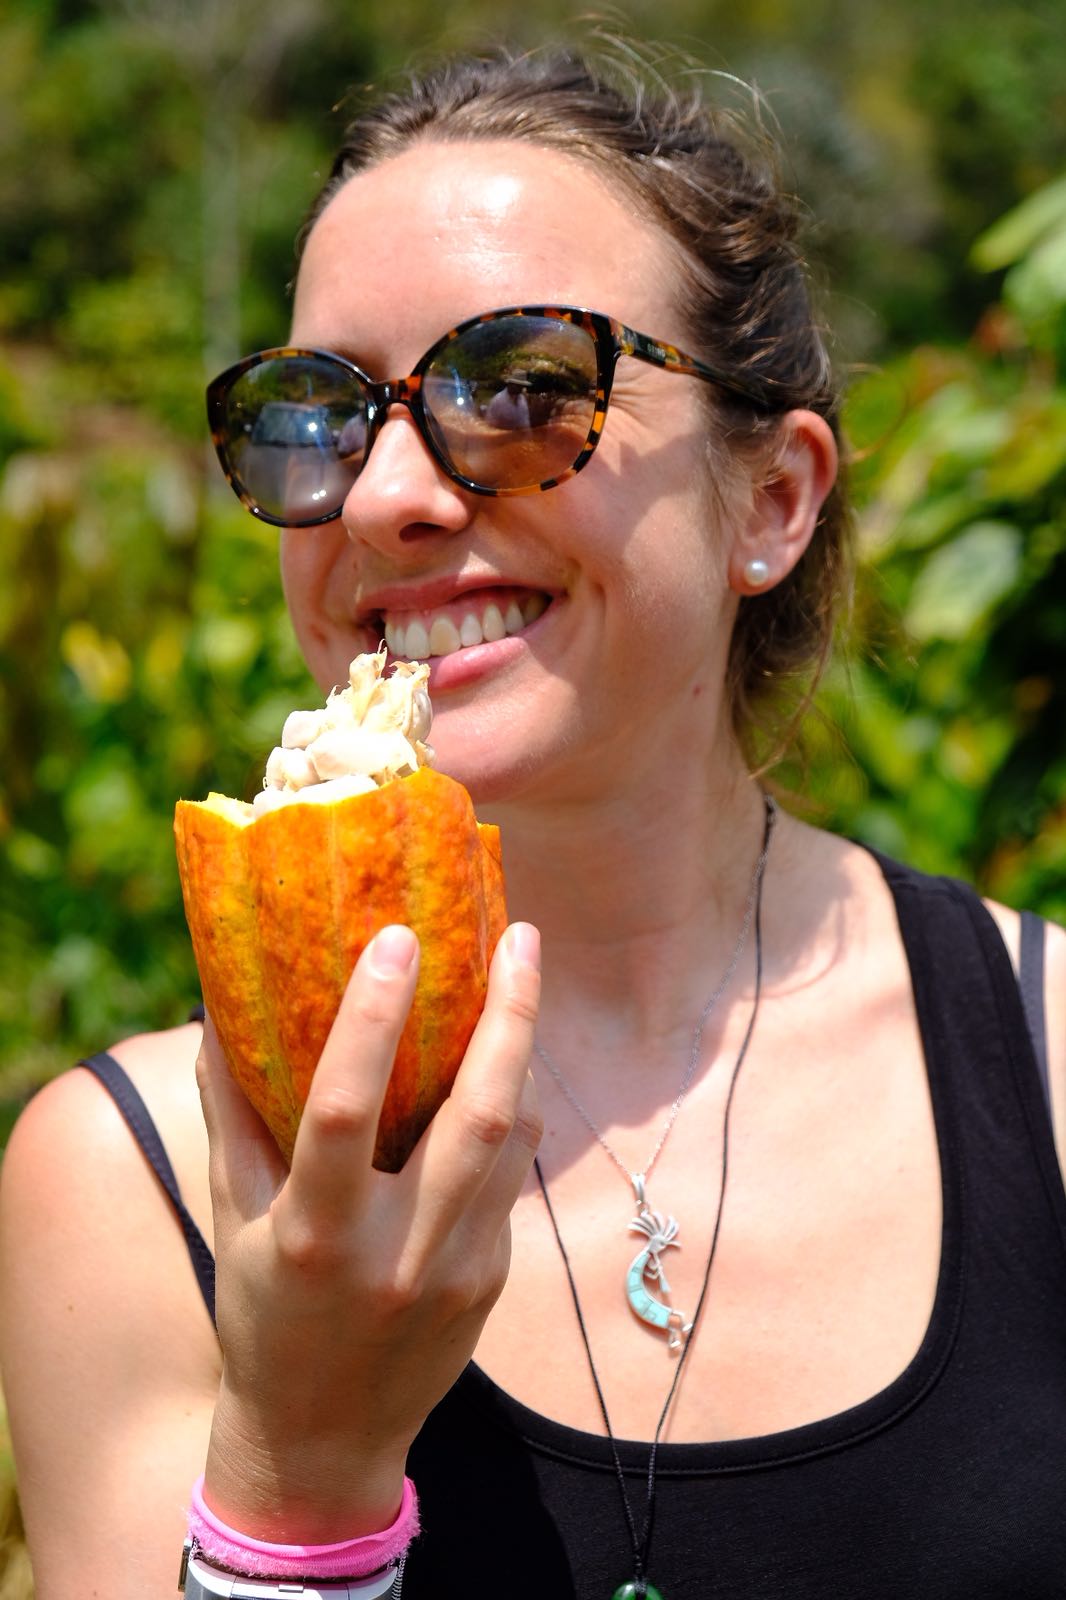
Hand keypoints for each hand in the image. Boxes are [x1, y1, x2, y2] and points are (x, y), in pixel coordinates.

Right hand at [196, 920, 541, 1540]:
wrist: (323, 1442)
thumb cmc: (262, 1314)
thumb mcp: (234, 1219)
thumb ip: (231, 1116)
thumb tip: (222, 1011)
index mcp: (316, 1234)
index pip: (345, 1108)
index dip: (372, 1018)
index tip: (397, 938)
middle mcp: (397, 1253)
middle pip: (477, 1116)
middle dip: (508, 1016)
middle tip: (518, 937)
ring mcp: (458, 1270)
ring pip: (513, 1139)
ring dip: (524, 1050)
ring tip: (521, 974)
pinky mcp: (493, 1279)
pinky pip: (512, 1176)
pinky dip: (510, 1110)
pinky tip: (502, 1060)